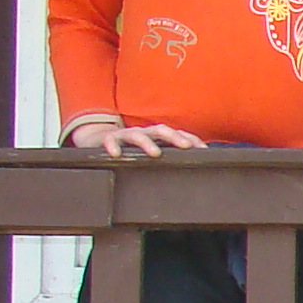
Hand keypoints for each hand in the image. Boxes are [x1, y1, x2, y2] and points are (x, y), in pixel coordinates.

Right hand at [73, 121, 203, 157]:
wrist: (98, 139)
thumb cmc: (131, 149)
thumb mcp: (151, 152)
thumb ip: (168, 159)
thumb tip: (191, 171)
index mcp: (157, 137)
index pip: (177, 134)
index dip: (191, 139)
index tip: (205, 150)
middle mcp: (144, 133)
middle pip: (161, 130)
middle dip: (175, 137)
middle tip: (187, 147)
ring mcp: (126, 135)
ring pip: (137, 134)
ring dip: (147, 143)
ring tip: (155, 154)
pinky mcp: (108, 139)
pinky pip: (110, 141)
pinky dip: (113, 146)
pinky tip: (116, 154)